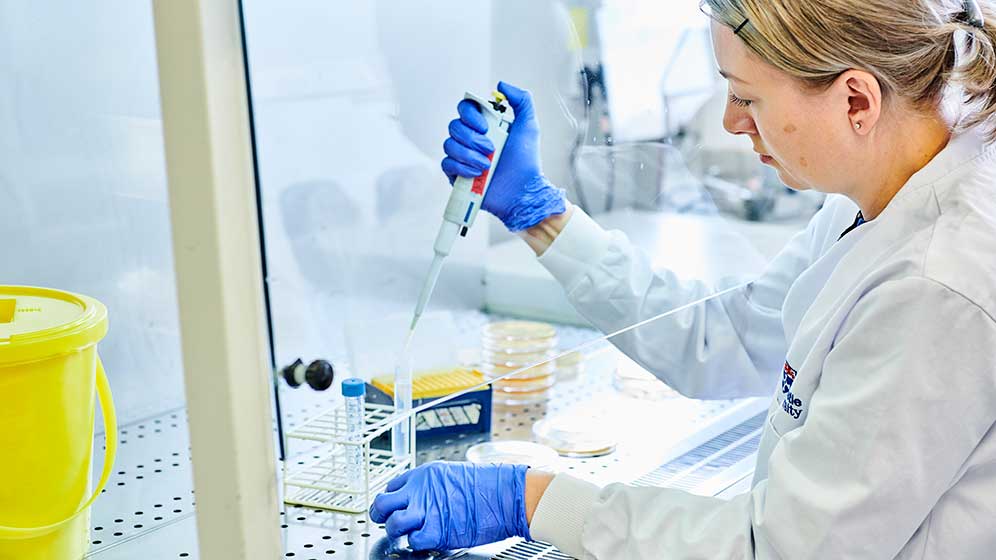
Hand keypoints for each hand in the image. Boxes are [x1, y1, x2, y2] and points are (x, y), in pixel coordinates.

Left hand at [369, 461, 530, 550]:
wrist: (504, 495)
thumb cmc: (486, 485)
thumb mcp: (451, 474)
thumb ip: (431, 486)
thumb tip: (423, 497)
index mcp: (424, 475)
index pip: (391, 486)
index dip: (391, 499)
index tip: (394, 506)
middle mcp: (420, 490)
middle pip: (382, 503)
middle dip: (381, 515)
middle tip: (386, 521)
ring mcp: (427, 510)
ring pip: (392, 523)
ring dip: (396, 530)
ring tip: (406, 532)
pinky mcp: (436, 530)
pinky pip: (413, 540)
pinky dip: (416, 543)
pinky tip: (425, 539)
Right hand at [441, 81, 565, 231]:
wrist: (523, 190)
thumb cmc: (526, 160)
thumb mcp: (529, 125)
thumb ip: (521, 100)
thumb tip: (501, 84)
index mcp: (484, 125)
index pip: (464, 108)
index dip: (470, 115)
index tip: (486, 126)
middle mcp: (470, 139)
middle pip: (454, 126)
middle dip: (472, 138)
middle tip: (490, 148)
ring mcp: (462, 157)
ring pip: (449, 145)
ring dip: (468, 154)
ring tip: (487, 165)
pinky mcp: (457, 175)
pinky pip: (446, 164)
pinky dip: (462, 168)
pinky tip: (478, 174)